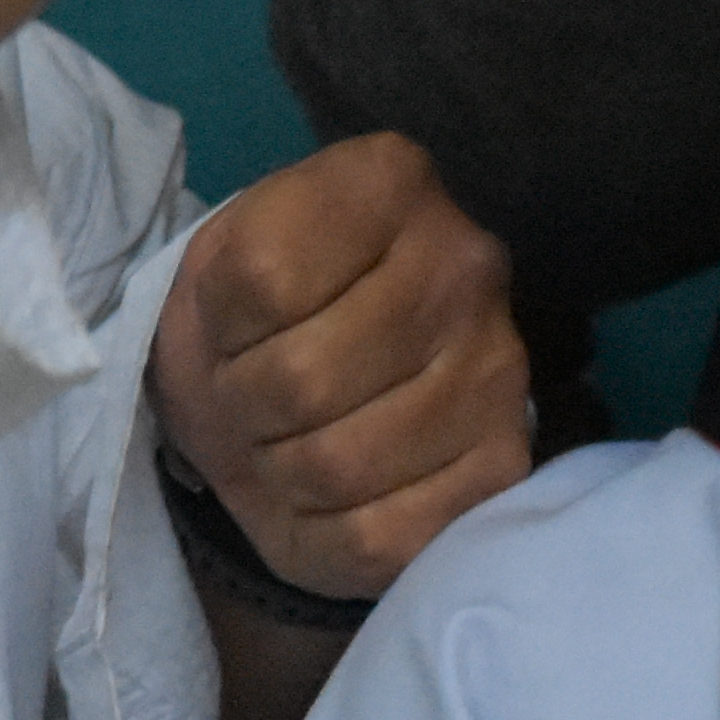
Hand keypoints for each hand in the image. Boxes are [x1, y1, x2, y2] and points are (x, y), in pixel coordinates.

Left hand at [153, 129, 529, 602]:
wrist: (310, 381)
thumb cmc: (254, 314)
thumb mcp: (215, 263)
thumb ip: (236, 278)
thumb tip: (297, 383)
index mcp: (390, 181)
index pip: (261, 280)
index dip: (217, 325)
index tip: (235, 325)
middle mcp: (467, 264)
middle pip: (301, 383)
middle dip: (245, 410)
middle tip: (255, 401)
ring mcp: (500, 370)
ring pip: (337, 467)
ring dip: (280, 473)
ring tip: (290, 442)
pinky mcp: (505, 469)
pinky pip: (377, 537)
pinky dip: (325, 533)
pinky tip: (333, 495)